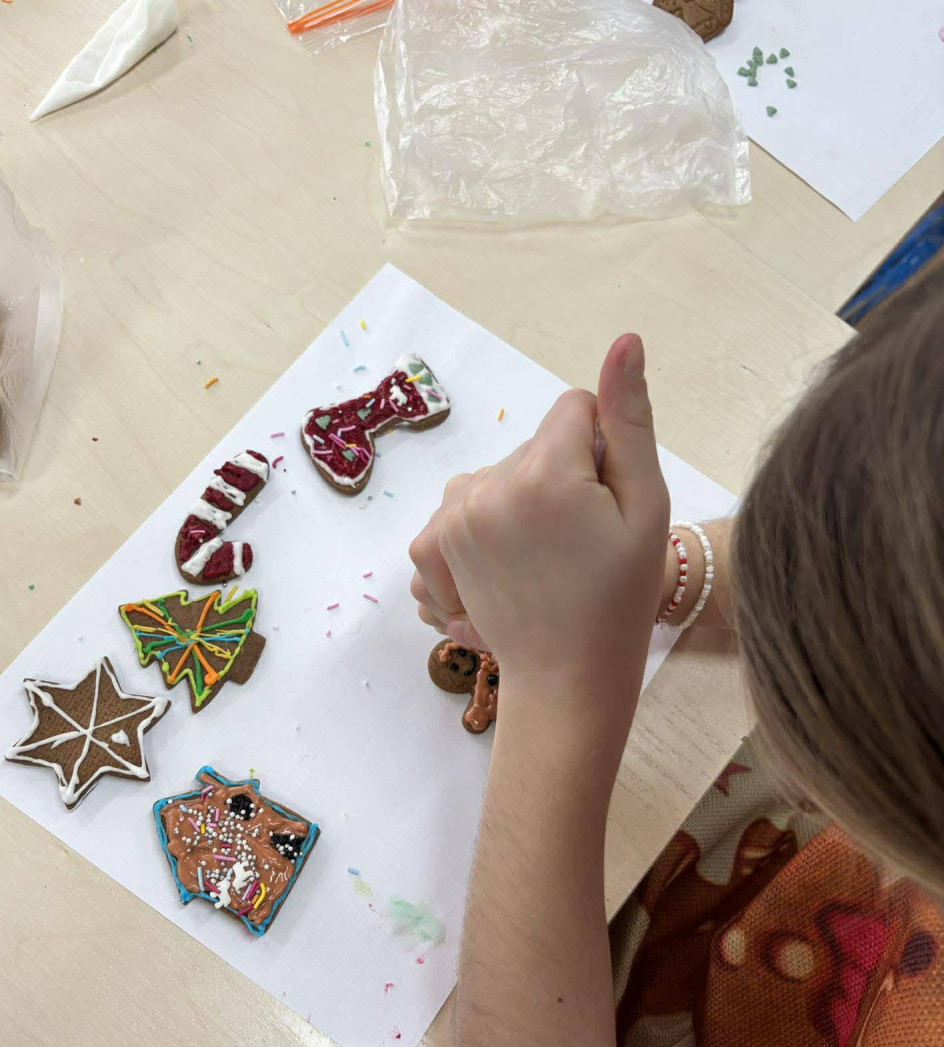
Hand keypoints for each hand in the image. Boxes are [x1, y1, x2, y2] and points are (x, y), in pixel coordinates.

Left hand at [409, 334, 669, 708]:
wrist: (566, 674)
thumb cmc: (619, 596)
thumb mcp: (644, 506)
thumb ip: (629, 420)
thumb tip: (625, 341)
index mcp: (544, 473)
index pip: (574, 409)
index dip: (599, 450)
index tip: (602, 504)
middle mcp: (486, 487)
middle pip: (534, 444)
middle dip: (559, 476)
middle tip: (577, 543)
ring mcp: (452, 517)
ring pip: (500, 471)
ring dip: (520, 498)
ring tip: (544, 555)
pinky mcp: (433, 544)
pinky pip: (466, 502)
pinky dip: (485, 523)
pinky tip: (509, 562)